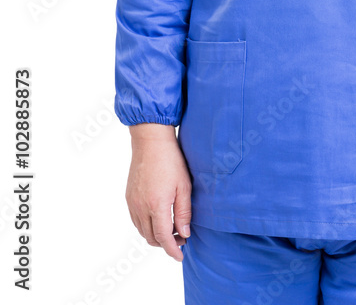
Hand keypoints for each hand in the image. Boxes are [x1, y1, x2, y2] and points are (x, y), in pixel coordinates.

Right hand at [126, 124, 191, 261]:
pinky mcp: (129, 197)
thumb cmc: (171, 160)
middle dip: (166, 244)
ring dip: (156, 236)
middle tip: (181, 239)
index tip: (180, 255)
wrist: (150, 142)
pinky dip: (146, 227)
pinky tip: (158, 220)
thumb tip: (184, 234)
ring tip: (171, 230)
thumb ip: (184, 212)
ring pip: (143, 232)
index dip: (173, 250)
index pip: (164, 238)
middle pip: (152, 238)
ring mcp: (133, 203)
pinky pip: (136, 221)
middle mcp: (141, 207)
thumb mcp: (184, 186)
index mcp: (157, 205)